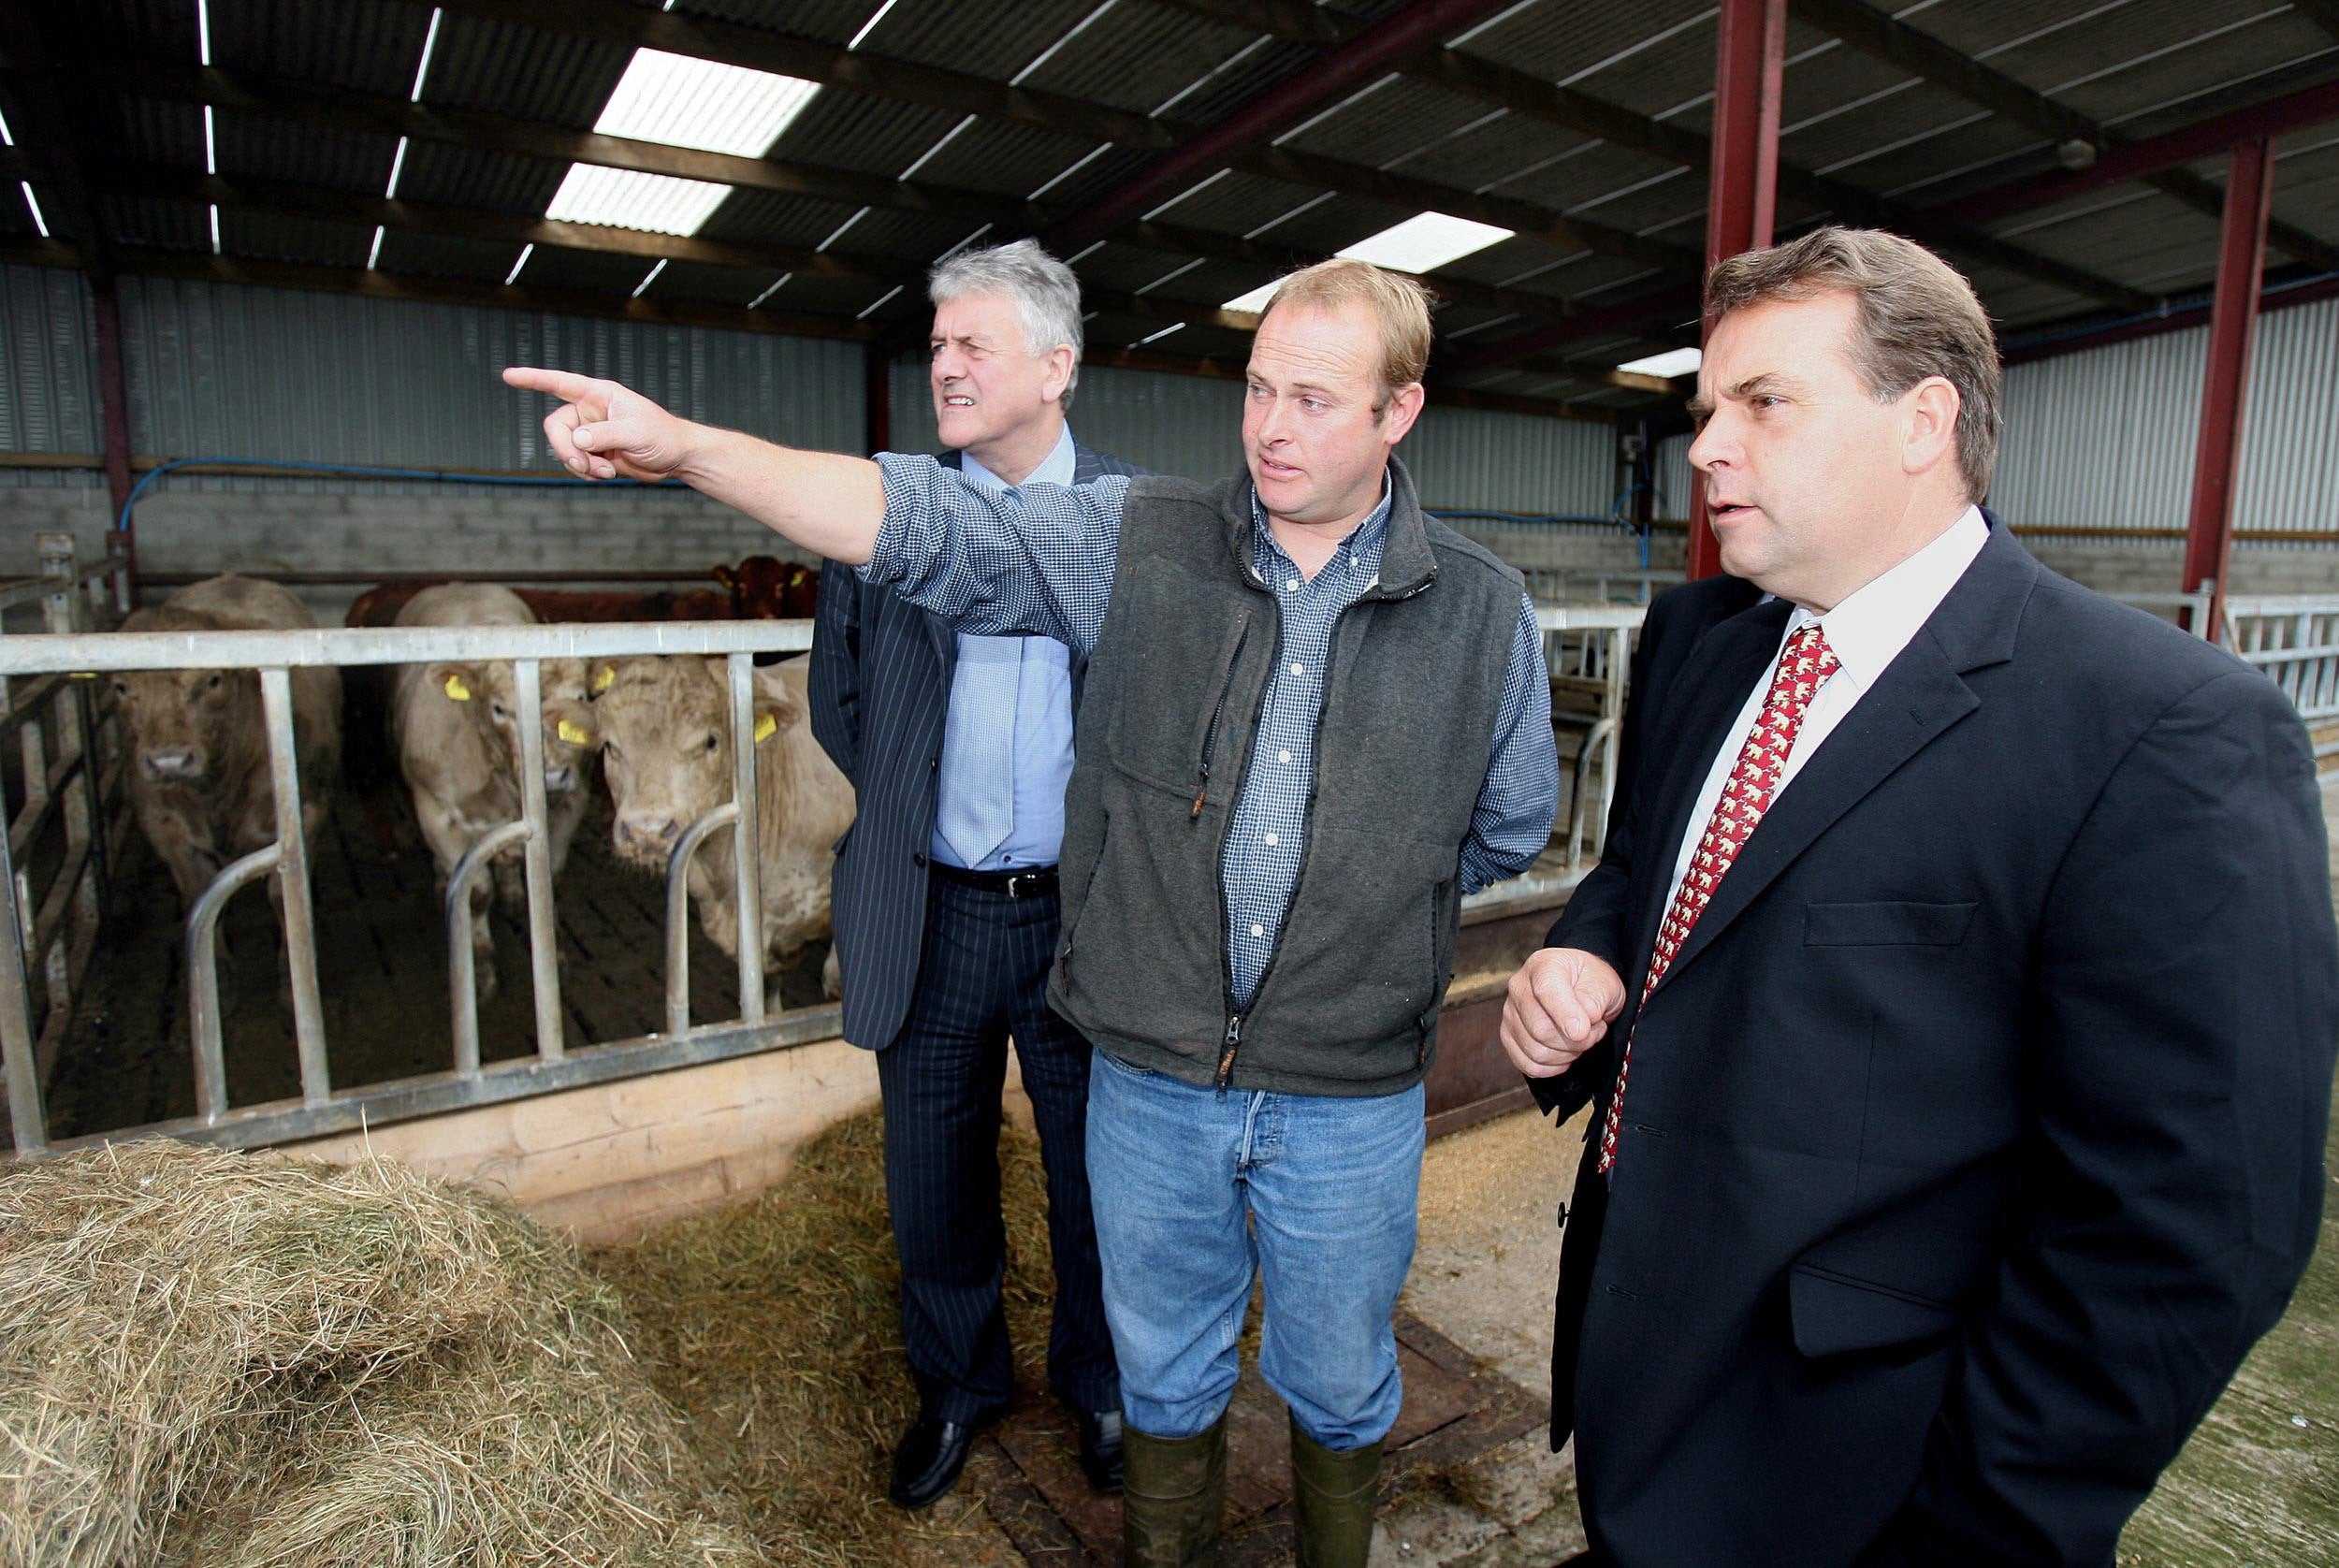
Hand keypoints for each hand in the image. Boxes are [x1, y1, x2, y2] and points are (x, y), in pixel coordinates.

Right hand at [503, 366, 700, 481]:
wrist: (676, 458)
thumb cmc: (662, 436)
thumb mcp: (635, 433)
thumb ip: (604, 435)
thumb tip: (577, 440)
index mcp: (599, 394)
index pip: (560, 383)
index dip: (533, 379)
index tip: (508, 376)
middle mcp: (589, 411)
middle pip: (555, 427)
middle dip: (566, 449)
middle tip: (584, 466)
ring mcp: (590, 433)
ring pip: (563, 449)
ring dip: (580, 465)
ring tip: (607, 471)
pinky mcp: (593, 452)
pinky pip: (575, 463)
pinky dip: (586, 472)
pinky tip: (607, 474)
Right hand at [1500, 947, 1626, 1077]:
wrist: (1581, 989)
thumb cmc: (1591, 984)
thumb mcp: (1604, 983)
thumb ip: (1593, 1000)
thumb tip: (1578, 1026)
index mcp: (1543, 966)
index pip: (1546, 991)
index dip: (1565, 1015)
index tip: (1583, 1031)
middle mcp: (1519, 987)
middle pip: (1540, 1029)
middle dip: (1576, 1040)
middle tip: (1594, 1030)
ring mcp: (1510, 1013)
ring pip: (1536, 1051)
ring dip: (1567, 1054)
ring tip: (1581, 1038)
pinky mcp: (1509, 1037)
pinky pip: (1529, 1065)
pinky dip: (1553, 1067)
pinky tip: (1566, 1053)